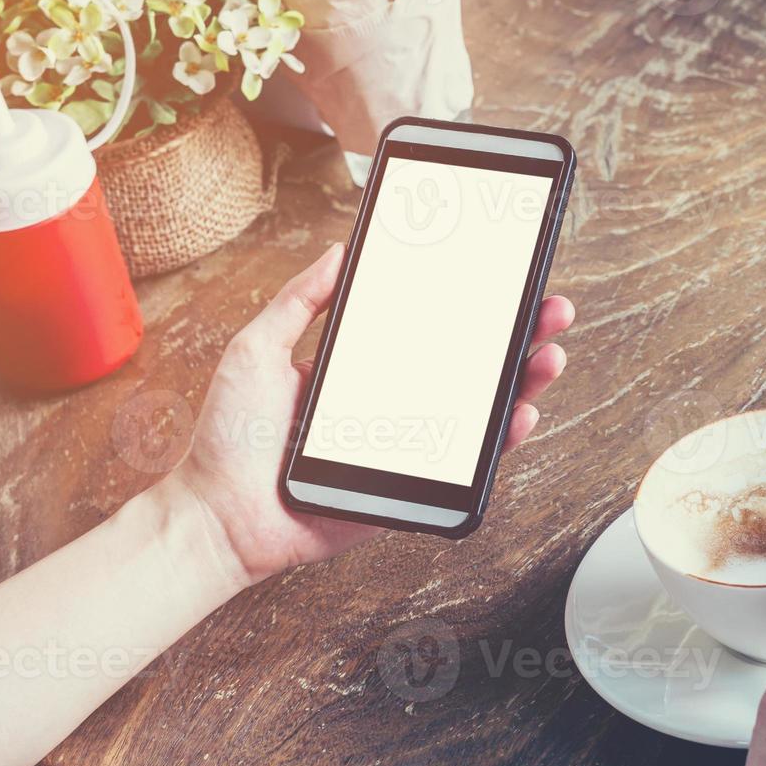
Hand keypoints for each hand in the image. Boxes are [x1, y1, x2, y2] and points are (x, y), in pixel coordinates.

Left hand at [169, 243, 575, 586]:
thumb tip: (340, 250)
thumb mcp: (257, 349)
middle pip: (470, 367)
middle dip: (517, 337)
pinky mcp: (408, 488)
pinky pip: (465, 467)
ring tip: (548, 354)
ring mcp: (405, 448)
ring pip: (480, 415)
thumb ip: (298, 301)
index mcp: (361, 369)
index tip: (503, 276)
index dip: (471, 305)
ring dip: (523, 383)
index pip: (430, 330)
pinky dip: (500, 443)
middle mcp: (391, 405)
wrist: (217, 515)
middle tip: (549, 308)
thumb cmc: (228, 439)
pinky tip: (520, 413)